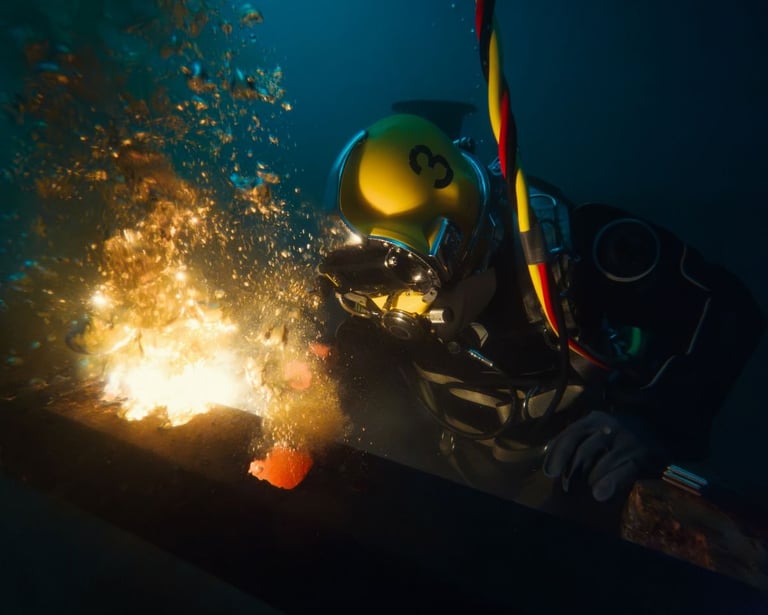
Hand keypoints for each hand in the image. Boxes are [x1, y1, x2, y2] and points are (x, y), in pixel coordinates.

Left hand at [542, 411, 664, 501]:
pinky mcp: (641, 457)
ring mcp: (626, 441)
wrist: (658, 428)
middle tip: (566, 487)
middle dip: (571, 471)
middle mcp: (608, 427)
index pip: (570, 434)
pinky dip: (609, 483)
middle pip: (583, 450)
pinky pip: (623, 472)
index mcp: (593, 419)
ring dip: (589, 480)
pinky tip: (599, 495)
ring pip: (601, 463)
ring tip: (585, 491)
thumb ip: (575, 439)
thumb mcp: (596, 429)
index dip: (557, 454)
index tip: (549, 472)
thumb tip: (550, 455)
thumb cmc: (618, 433)